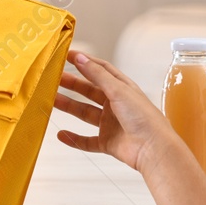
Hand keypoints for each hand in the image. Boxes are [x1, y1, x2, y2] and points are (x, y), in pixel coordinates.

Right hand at [54, 50, 174, 170]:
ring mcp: (111, 124)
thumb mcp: (119, 90)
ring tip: (51, 100)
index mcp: (122, 89)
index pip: (100, 70)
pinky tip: (61, 134)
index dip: (84, 62)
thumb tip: (81, 57)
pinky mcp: (108, 142)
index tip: (66, 55)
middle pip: (89, 91)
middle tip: (53, 78)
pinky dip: (74, 138)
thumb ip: (97, 74)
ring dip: (69, 107)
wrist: (153, 149)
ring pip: (85, 113)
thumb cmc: (144, 117)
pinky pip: (87, 140)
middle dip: (72, 84)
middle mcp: (116, 105)